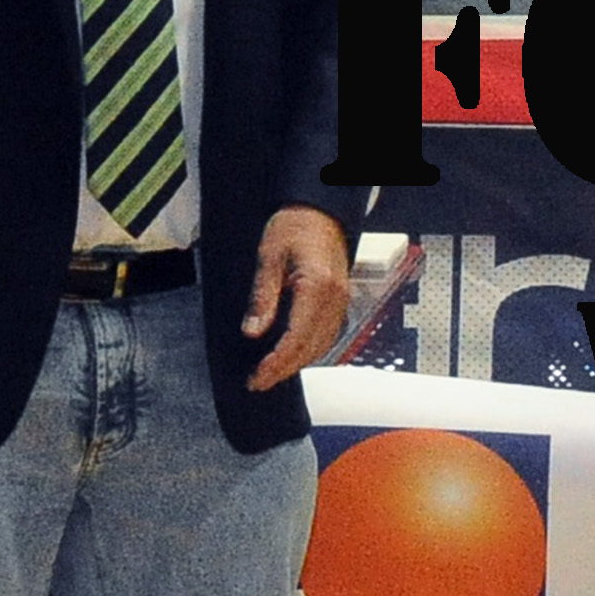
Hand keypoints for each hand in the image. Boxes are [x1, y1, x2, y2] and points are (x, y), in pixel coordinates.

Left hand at [243, 206, 352, 389]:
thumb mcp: (268, 257)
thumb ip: (262, 297)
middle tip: (258, 383)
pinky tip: (293, 355)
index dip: (277, 362)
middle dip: (284, 370)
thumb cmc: (295, 227)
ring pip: (322, 345)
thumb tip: (253, 332)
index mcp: (318, 287)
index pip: (297, 337)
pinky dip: (310, 351)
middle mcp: (335, 298)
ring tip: (271, 374)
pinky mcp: (340, 302)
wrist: (319, 212)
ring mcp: (341, 301)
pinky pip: (328, 335)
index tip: (258, 377)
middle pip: (311, 347)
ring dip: (298, 363)